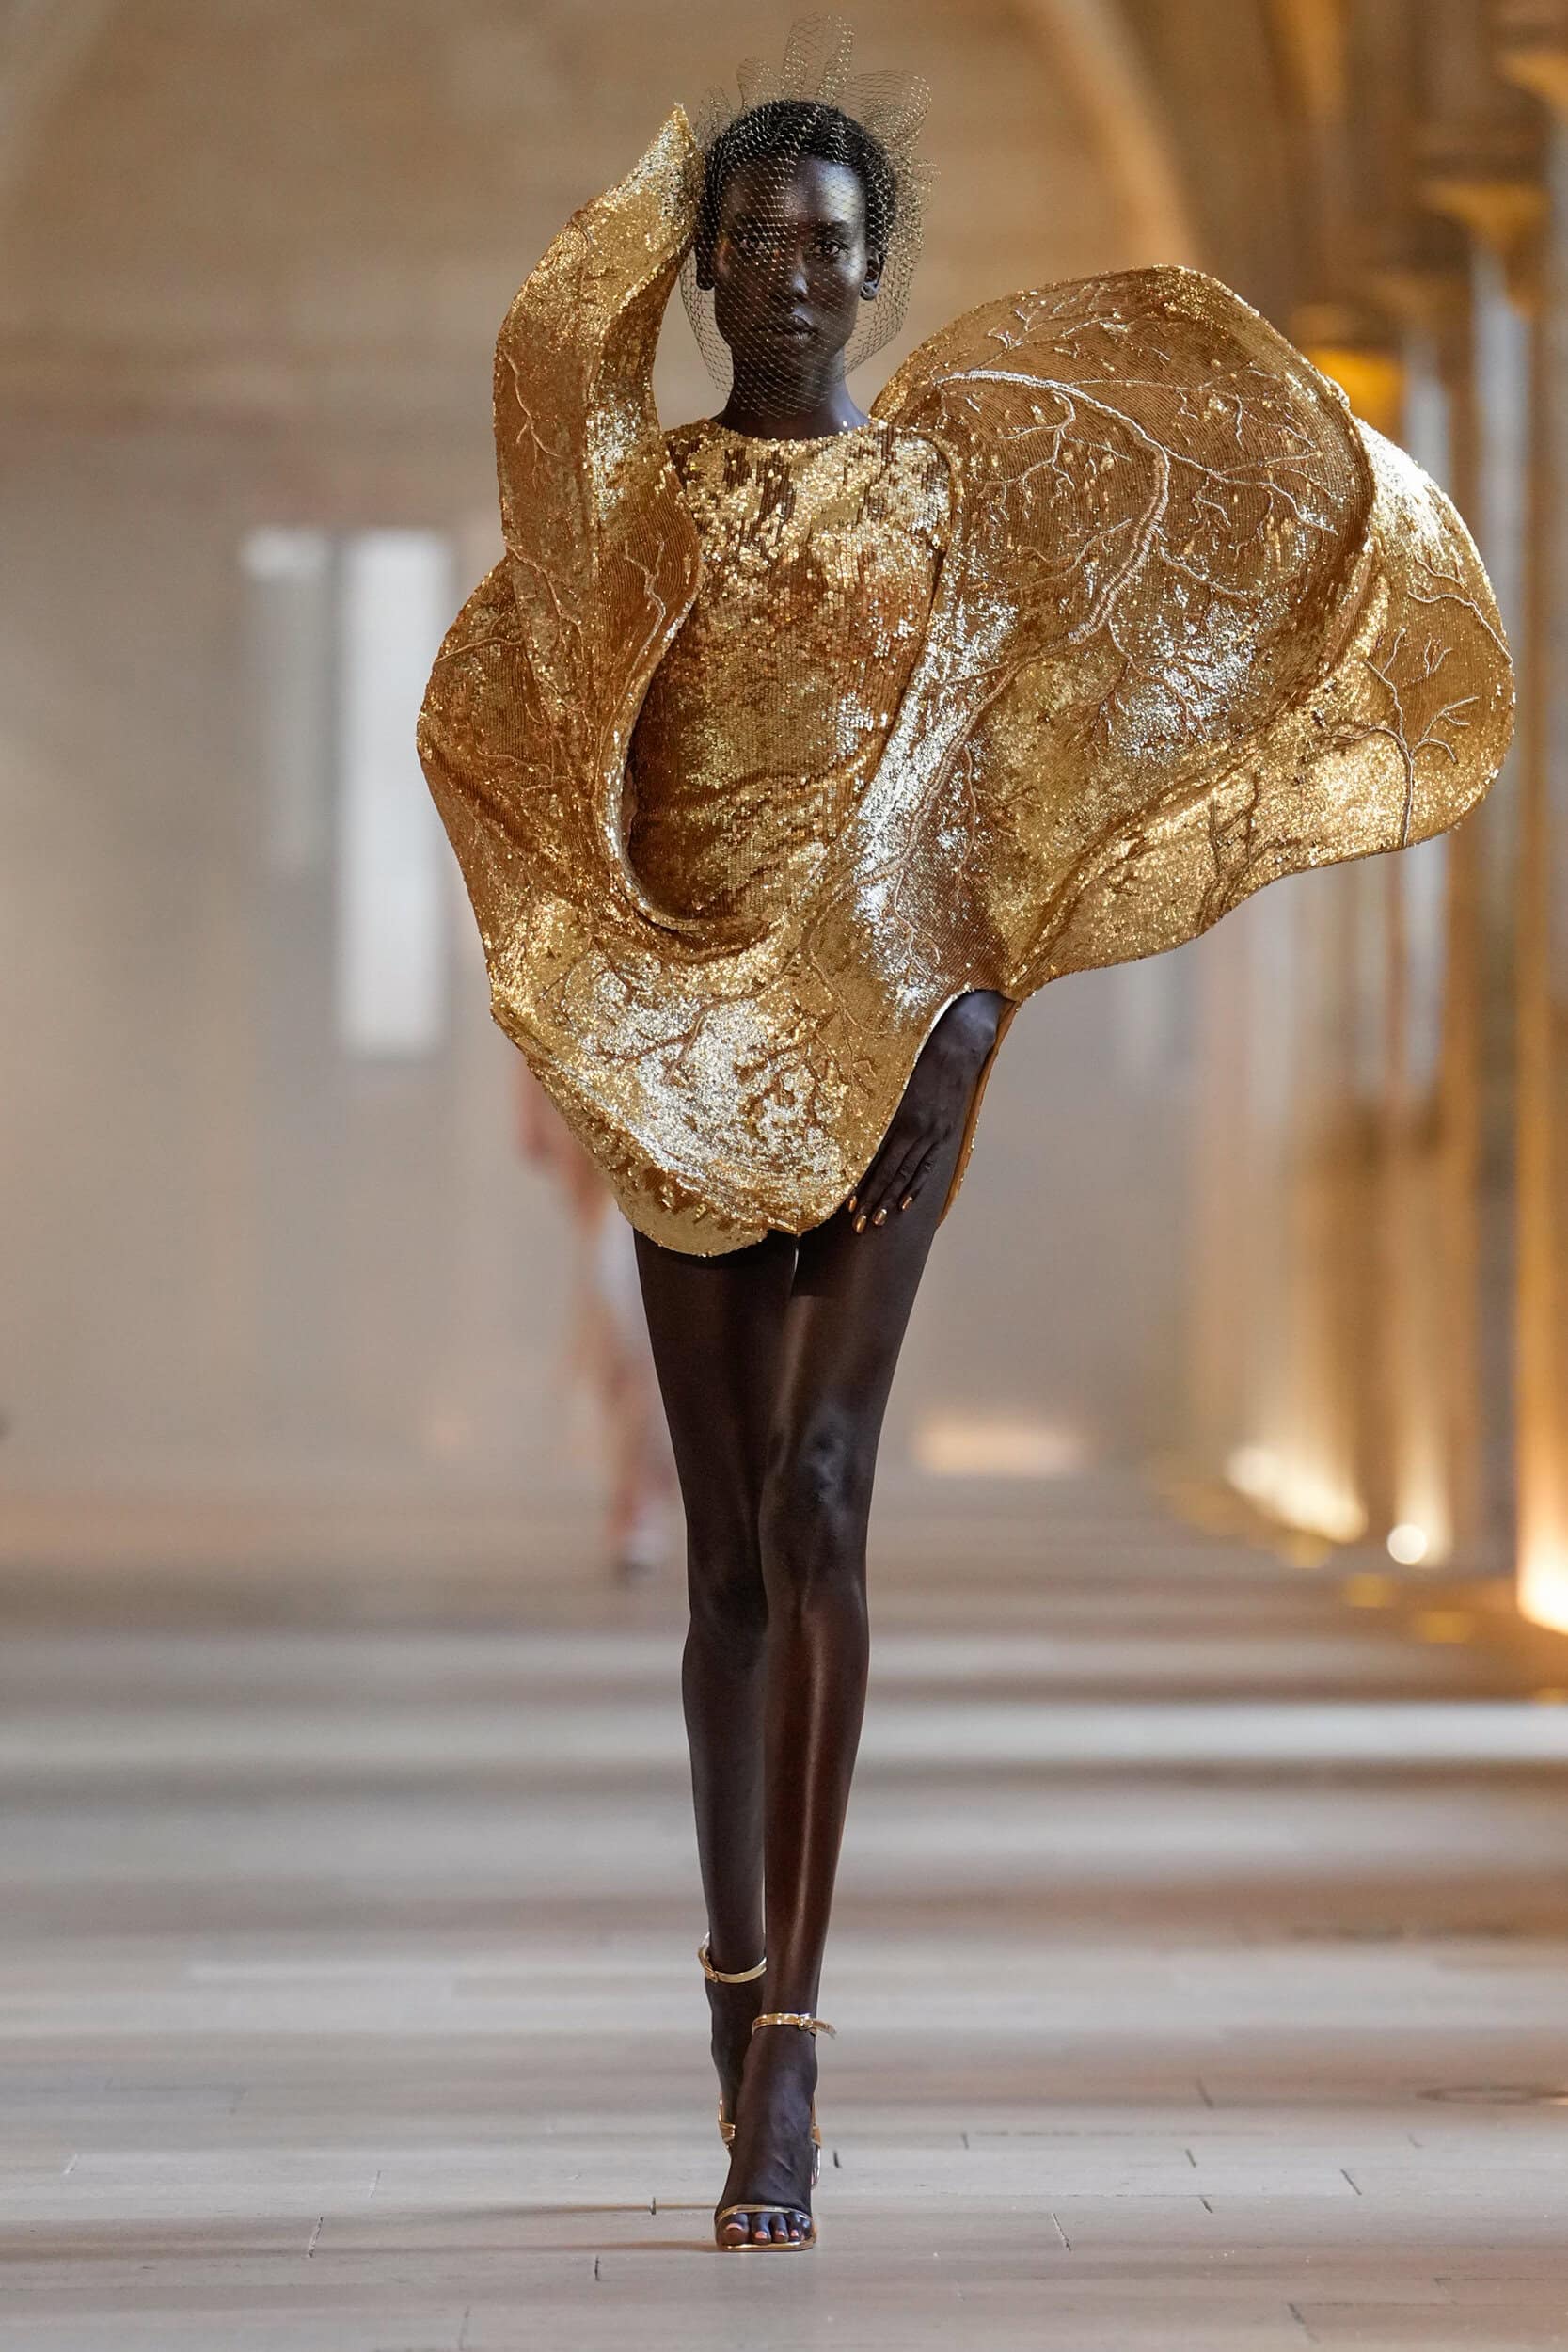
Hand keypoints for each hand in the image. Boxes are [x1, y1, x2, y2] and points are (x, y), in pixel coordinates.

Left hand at [847, 991, 1008, 1231]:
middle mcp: (919, 1132)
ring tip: (878, 1221)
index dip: (864, 1187)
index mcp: (902, 1119)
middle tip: (858, 1228)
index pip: (879, 1163)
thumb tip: (850, 1131)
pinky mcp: (945, 1134)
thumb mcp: (890, 1080)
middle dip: (874, 1202)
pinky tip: (905, 1203)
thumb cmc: (915, 1057)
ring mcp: (935, 1135)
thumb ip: (873, 1107)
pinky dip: (916, 1186)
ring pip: (909, 1176)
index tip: (849, 1207)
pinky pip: (929, 1167)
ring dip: (892, 1201)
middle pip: (892, 1176)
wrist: (955, 1046)